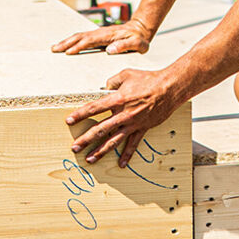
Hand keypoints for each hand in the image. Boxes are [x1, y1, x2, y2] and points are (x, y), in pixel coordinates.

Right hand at [51, 17, 154, 55]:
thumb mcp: (138, 43)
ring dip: (66, 41)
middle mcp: (100, 33)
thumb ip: (125, 45)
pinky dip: (72, 41)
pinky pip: (82, 38)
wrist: (140, 29)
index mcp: (107, 35)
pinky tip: (66, 46)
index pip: (90, 40)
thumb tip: (110, 49)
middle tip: (54, 49)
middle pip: (80, 36)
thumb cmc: (139, 38)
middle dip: (66, 42)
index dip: (79, 46)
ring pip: (79, 36)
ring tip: (55, 48)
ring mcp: (98, 34)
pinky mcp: (98, 37)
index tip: (68, 52)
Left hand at [66, 66, 181, 166]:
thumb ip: (112, 81)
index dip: (80, 115)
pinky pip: (133, 144)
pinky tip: (120, 164)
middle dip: (85, 140)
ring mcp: (133, 123)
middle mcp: (123, 114)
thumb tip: (105, 87)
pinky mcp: (142, 129)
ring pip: (113, 141)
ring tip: (90, 159)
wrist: (169, 88)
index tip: (69, 121)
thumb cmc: (149, 79)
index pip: (94, 108)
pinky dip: (127, 155)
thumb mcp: (126, 74)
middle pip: (100, 129)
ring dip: (100, 151)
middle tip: (74, 147)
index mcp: (117, 99)